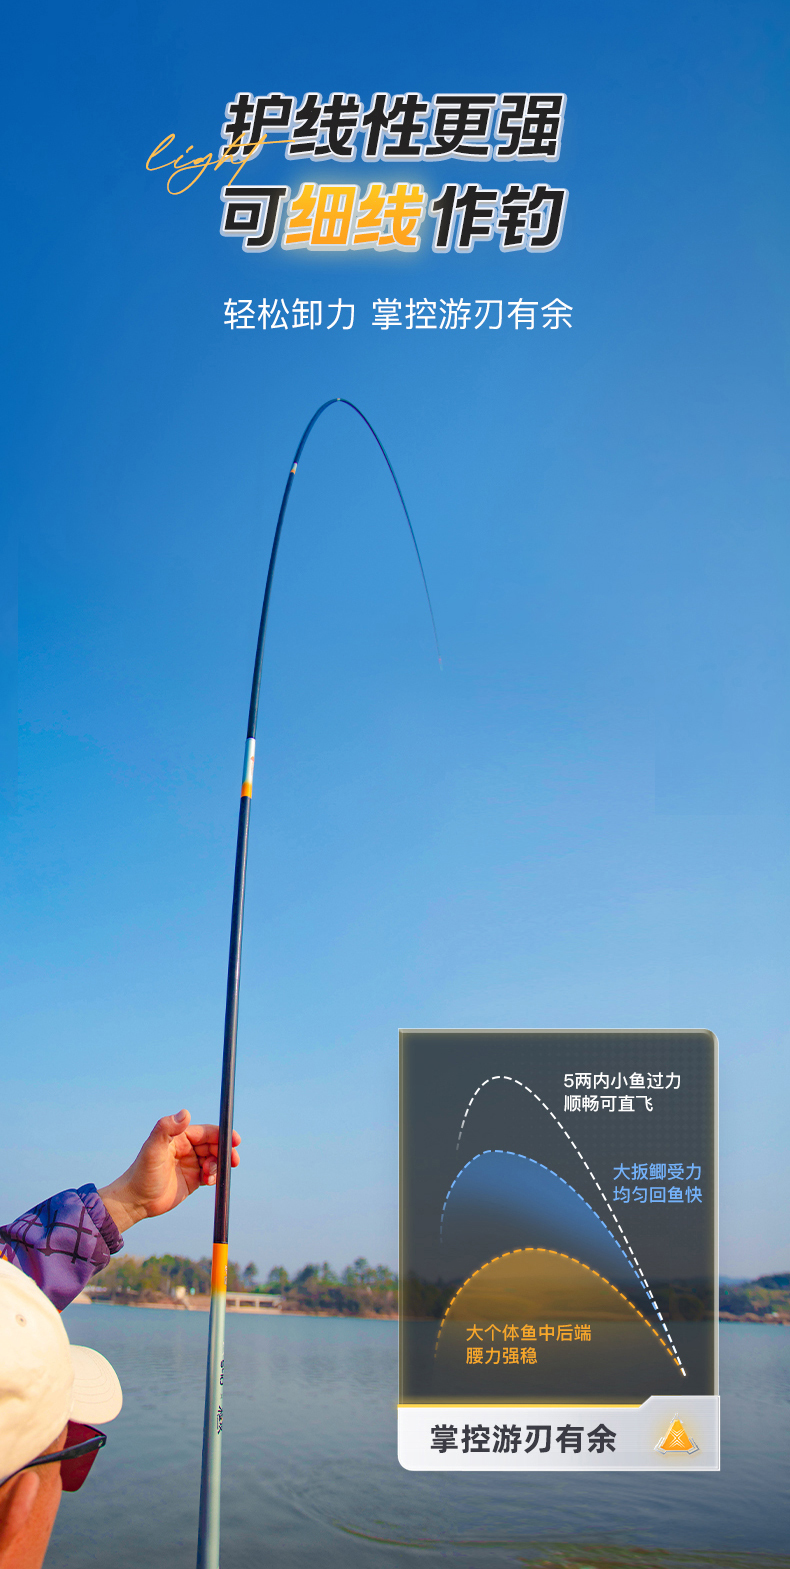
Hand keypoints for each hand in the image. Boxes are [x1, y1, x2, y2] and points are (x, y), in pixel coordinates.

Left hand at [98, 1110, 240, 1233]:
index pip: (206, 1132)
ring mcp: (190, 1163)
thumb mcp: (153, 1149)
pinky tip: (208, 1182)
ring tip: (209, 1176)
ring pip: (214, 1160)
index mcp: (179, 1137)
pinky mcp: (193, 1179)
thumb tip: (185, 1112)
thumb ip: (166, 1129)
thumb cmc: (142, 1174)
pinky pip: (211, 1174)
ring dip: (219, 1166)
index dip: (222, 1134)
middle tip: (233, 1161)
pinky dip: (215, 1177)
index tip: (235, 1140)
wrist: (136, 1201)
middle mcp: (187, 1148)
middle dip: (226, 1151)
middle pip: (214, 1145)